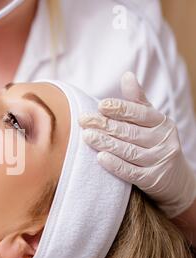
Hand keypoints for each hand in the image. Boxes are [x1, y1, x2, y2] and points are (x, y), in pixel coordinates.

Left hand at [79, 72, 195, 217]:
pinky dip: (115, 165)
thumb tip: (127, 75)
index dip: (121, 109)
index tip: (101, 105)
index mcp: (162, 123)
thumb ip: (137, 101)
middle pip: (130, 131)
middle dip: (105, 125)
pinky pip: (130, 172)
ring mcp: (158, 161)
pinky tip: (100, 157)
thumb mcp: (151, 122)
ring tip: (87, 136)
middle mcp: (162, 140)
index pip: (140, 113)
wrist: (177, 180)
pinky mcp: (151, 180)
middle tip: (83, 120)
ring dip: (106, 143)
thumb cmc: (155, 144)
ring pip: (128, 151)